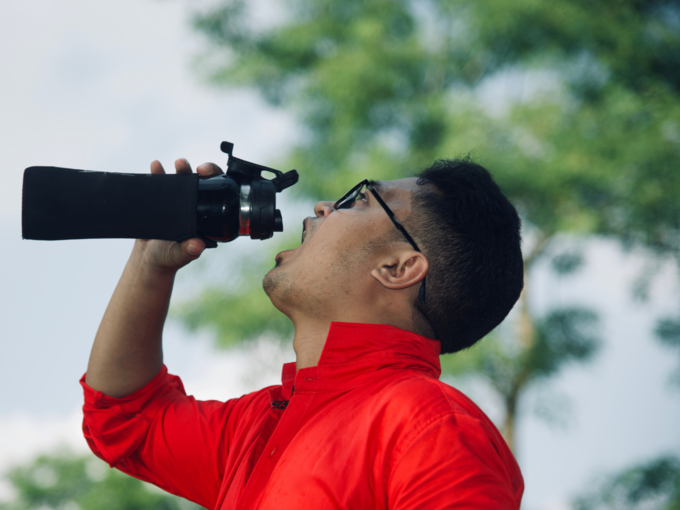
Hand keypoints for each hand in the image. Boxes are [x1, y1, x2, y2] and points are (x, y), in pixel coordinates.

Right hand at [133, 158, 224, 273]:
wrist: (147, 259)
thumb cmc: (167, 258)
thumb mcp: (178, 255)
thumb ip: (187, 251)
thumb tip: (198, 245)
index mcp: (203, 217)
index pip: (212, 194)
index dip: (213, 180)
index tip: (205, 173)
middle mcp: (192, 207)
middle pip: (195, 184)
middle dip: (191, 171)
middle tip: (184, 164)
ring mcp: (176, 203)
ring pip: (178, 182)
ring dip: (177, 170)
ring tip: (175, 162)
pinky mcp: (159, 202)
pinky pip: (159, 185)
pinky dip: (157, 174)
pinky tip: (156, 165)